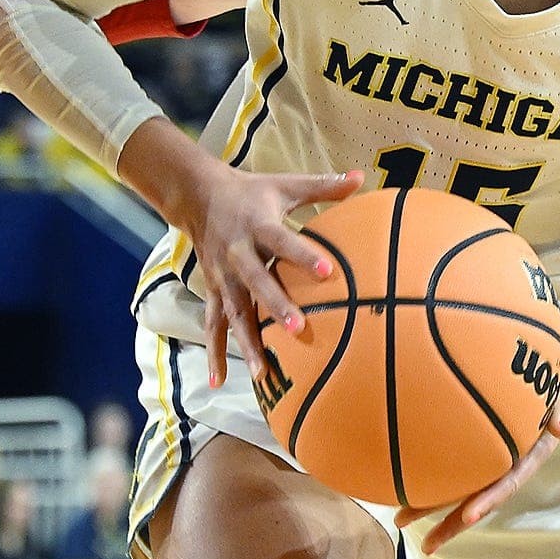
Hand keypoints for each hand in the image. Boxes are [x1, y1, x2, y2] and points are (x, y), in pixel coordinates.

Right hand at [183, 163, 362, 386]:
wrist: (198, 196)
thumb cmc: (252, 192)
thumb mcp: (285, 184)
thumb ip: (323, 186)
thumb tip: (361, 178)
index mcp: (258, 225)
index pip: (282, 240)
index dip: (302, 255)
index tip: (327, 271)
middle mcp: (237, 253)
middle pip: (257, 282)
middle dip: (275, 306)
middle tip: (299, 330)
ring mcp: (223, 276)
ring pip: (235, 312)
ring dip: (247, 342)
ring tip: (262, 373)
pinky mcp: (215, 291)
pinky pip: (214, 325)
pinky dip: (215, 353)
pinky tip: (220, 381)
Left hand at [403, 350, 559, 554]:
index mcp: (531, 455)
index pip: (509, 483)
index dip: (489, 499)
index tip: (469, 516)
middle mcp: (510, 464)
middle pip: (479, 499)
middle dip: (452, 522)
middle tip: (426, 544)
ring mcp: (494, 459)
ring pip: (463, 489)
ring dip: (434, 507)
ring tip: (401, 521)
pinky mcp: (482, 448)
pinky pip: (457, 467)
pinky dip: (435, 479)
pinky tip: (408, 485)